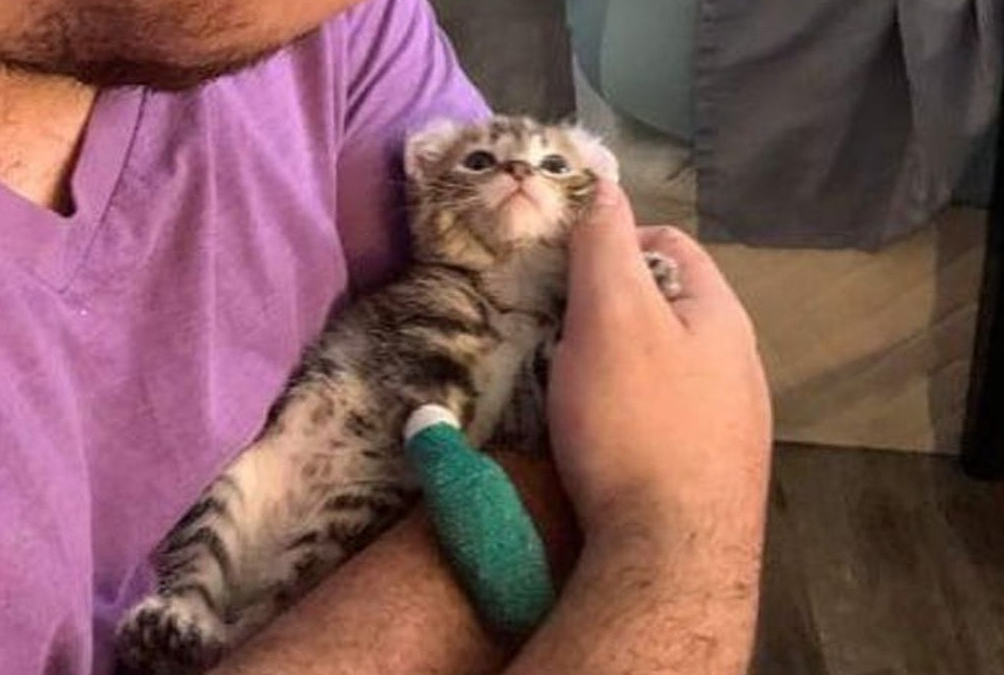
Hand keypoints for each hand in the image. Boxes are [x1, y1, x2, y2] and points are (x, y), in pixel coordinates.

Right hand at [547, 182, 771, 543]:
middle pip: (665, 306)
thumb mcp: (610, 317)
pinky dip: (627, 410)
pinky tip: (600, 438)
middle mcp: (739, 363)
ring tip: (567, 384)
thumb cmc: (635, 423)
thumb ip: (605, 246)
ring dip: (614, 361)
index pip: (669, 242)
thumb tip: (603, 184)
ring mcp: (731, 422)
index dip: (611, 239)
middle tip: (554, 329)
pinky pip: (664, 416)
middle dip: (607, 307)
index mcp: (721, 315)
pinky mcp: (711, 471)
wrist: (671, 556)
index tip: (562, 270)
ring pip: (663, 365)